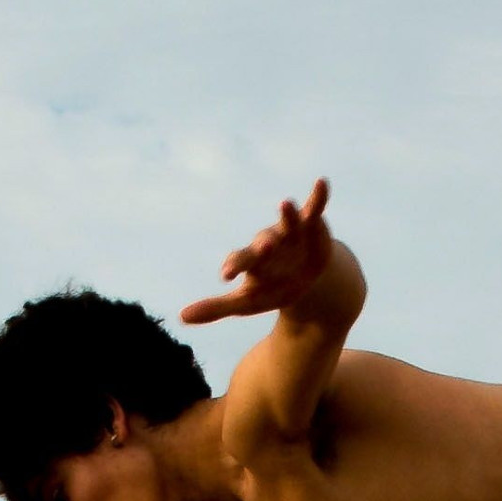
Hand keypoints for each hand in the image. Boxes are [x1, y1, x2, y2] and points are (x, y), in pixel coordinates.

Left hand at [180, 180, 332, 325]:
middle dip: (265, 244)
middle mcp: (269, 244)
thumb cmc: (270, 288)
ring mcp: (290, 233)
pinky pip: (314, 208)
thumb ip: (215, 308)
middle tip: (265, 246)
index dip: (234, 266)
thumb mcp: (245, 303)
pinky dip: (318, 197)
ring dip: (287, 215)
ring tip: (285, 204)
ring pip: (288, 222)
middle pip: (264, 242)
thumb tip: (179, 318)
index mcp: (253, 263)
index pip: (240, 262)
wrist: (306, 277)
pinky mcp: (311, 226)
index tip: (227, 274)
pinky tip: (321, 183)